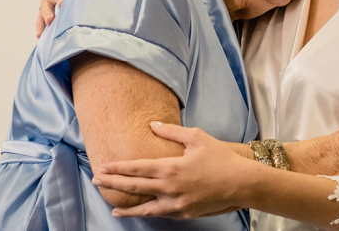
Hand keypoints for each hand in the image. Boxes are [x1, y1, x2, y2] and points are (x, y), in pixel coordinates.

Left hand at [93, 122, 250, 218]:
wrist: (241, 183)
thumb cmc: (220, 157)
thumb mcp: (196, 137)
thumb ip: (171, 132)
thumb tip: (153, 124)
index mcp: (170, 168)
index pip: (136, 169)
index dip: (117, 169)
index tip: (102, 167)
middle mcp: (170, 188)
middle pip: (134, 187)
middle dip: (113, 184)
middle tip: (96, 182)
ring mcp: (177, 204)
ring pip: (145, 208)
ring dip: (127, 207)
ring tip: (113, 206)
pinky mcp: (185, 214)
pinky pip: (161, 214)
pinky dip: (147, 213)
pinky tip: (140, 211)